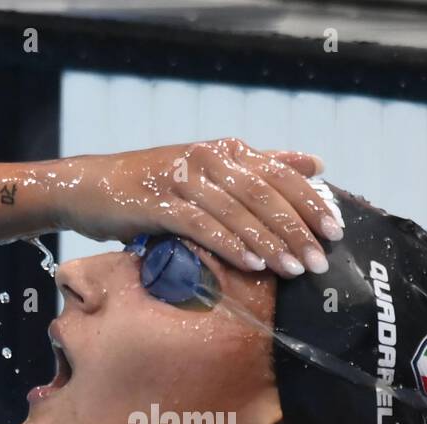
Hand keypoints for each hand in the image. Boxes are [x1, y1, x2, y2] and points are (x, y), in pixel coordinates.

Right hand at [53, 139, 343, 277]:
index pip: (280, 174)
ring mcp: (181, 178)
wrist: (90, 188)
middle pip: (263, 194)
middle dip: (295, 230)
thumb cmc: (155, 187)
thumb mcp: (210, 173)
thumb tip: (315, 162)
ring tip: (292, 270)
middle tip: (318, 262)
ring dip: (268, 242)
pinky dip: (229, 244)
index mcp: (226, 150)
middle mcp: (207, 158)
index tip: (336, 231)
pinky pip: (201, 224)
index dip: (310, 202)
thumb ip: (261, 168)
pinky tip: (250, 264)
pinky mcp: (157, 201)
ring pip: (236, 211)